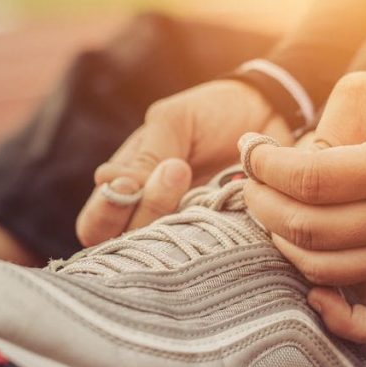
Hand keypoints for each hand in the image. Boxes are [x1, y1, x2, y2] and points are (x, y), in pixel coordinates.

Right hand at [76, 80, 292, 246]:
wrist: (271, 112)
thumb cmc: (211, 113)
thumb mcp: (172, 122)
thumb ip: (145, 155)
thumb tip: (105, 182)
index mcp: (127, 188)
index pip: (95, 224)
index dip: (105, 213)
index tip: (129, 185)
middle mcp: (152, 218)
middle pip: (125, 247)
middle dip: (146, 211)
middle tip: (176, 171)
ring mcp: (188, 232)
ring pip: (166, 254)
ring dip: (178, 219)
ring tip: (196, 177)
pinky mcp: (225, 239)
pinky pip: (212, 253)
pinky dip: (214, 235)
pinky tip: (224, 202)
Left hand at [241, 71, 365, 342]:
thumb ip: (323, 129)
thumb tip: (277, 170)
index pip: (310, 180)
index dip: (266, 167)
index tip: (250, 153)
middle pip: (309, 229)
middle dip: (262, 204)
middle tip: (252, 183)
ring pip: (326, 270)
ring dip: (282, 244)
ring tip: (273, 214)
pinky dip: (339, 319)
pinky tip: (312, 291)